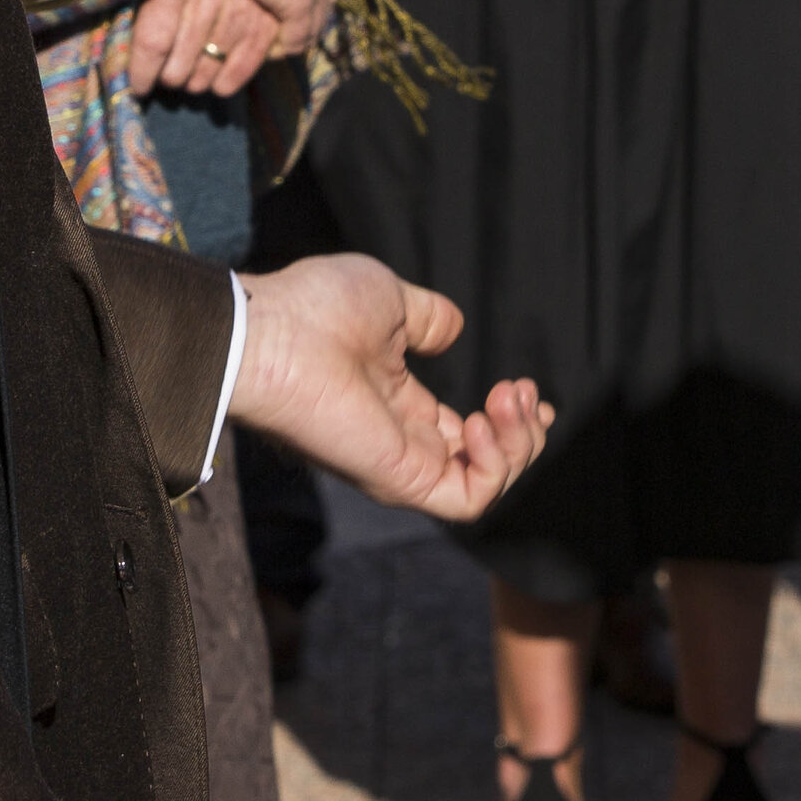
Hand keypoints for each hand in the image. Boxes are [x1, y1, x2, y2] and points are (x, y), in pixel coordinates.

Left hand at [126, 0, 282, 96]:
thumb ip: (144, 2)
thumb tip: (126, 54)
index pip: (153, 42)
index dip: (141, 73)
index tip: (138, 85)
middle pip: (178, 66)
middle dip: (168, 79)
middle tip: (167, 76)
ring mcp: (242, 9)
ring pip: (207, 71)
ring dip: (194, 82)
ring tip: (189, 78)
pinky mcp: (267, 19)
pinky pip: (243, 67)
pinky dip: (226, 82)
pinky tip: (217, 83)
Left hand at [233, 252, 552, 522]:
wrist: (272, 332)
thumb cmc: (314, 310)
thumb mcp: (391, 300)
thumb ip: (429, 318)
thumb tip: (456, 330)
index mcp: (401, 406)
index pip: (466, 436)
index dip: (510, 421)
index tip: (528, 390)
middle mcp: (405, 442)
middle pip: (487, 464)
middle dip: (524, 431)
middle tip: (518, 388)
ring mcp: (403, 464)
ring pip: (486, 486)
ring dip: (517, 444)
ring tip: (506, 397)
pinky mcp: (400, 479)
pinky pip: (468, 499)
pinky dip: (493, 465)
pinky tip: (481, 421)